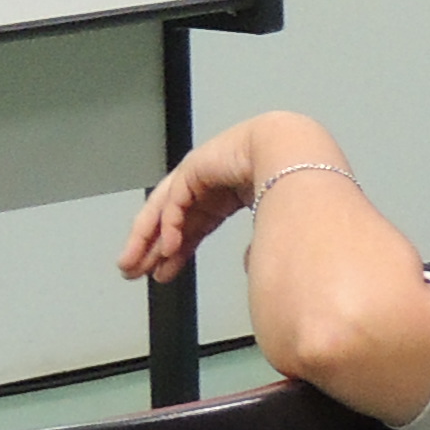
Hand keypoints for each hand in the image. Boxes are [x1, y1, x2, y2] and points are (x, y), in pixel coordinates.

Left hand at [123, 113, 311, 283]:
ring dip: (146, 239)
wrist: (297, 156)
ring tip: (131, 264)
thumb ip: (256, 246)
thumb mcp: (270, 226)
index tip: (163, 273)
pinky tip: (168, 248)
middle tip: (133, 270)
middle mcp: (211, 182)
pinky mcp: (194, 167)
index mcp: (230, 193)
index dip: (178, 251)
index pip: (194, 225)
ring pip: (164, 210)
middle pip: (172, 218)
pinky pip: (174, 201)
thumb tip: (249, 264)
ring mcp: (200, 173)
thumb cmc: (297, 183)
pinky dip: (169, 226)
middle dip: (151, 247)